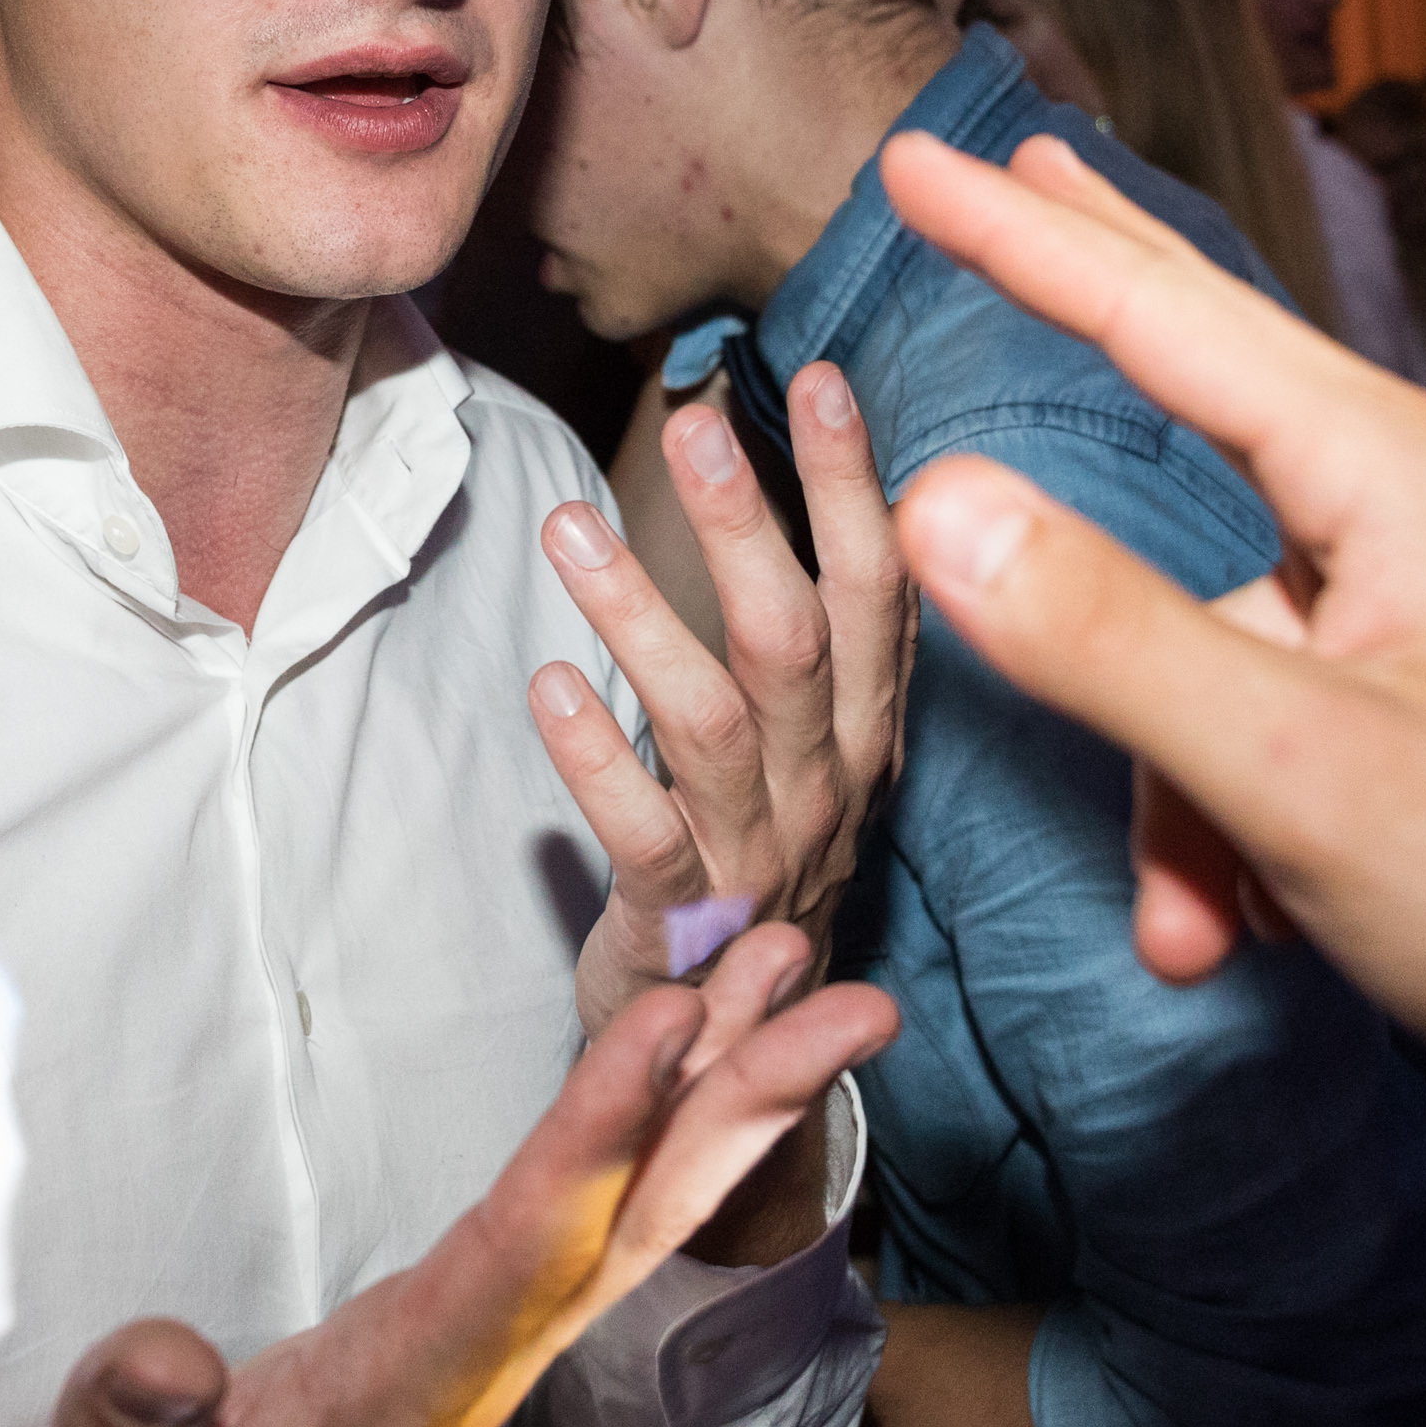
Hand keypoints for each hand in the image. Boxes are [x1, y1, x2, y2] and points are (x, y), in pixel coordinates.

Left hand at [529, 361, 908, 1050]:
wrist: (748, 1050)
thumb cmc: (769, 854)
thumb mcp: (823, 748)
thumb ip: (823, 637)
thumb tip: (813, 478)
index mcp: (867, 730)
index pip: (877, 591)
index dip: (852, 484)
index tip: (818, 377)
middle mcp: (828, 786)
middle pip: (797, 640)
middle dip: (750, 525)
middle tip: (690, 421)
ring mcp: (757, 854)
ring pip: (712, 722)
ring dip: (642, 616)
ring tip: (569, 527)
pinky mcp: (677, 916)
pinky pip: (639, 830)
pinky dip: (592, 755)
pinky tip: (548, 683)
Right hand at [873, 129, 1425, 1301]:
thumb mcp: (1300, 774)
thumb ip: (1107, 636)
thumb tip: (936, 494)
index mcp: (1389, 473)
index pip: (1164, 315)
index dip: (1026, 236)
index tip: (916, 157)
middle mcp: (1409, 510)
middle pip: (1205, 377)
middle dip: (1092, 299)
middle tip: (1003, 168)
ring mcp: (1421, 607)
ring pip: (1203, 641)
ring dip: (1171, 790)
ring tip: (1208, 929)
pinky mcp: (1425, 707)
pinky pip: (1259, 729)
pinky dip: (1227, 833)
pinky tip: (1256, 938)